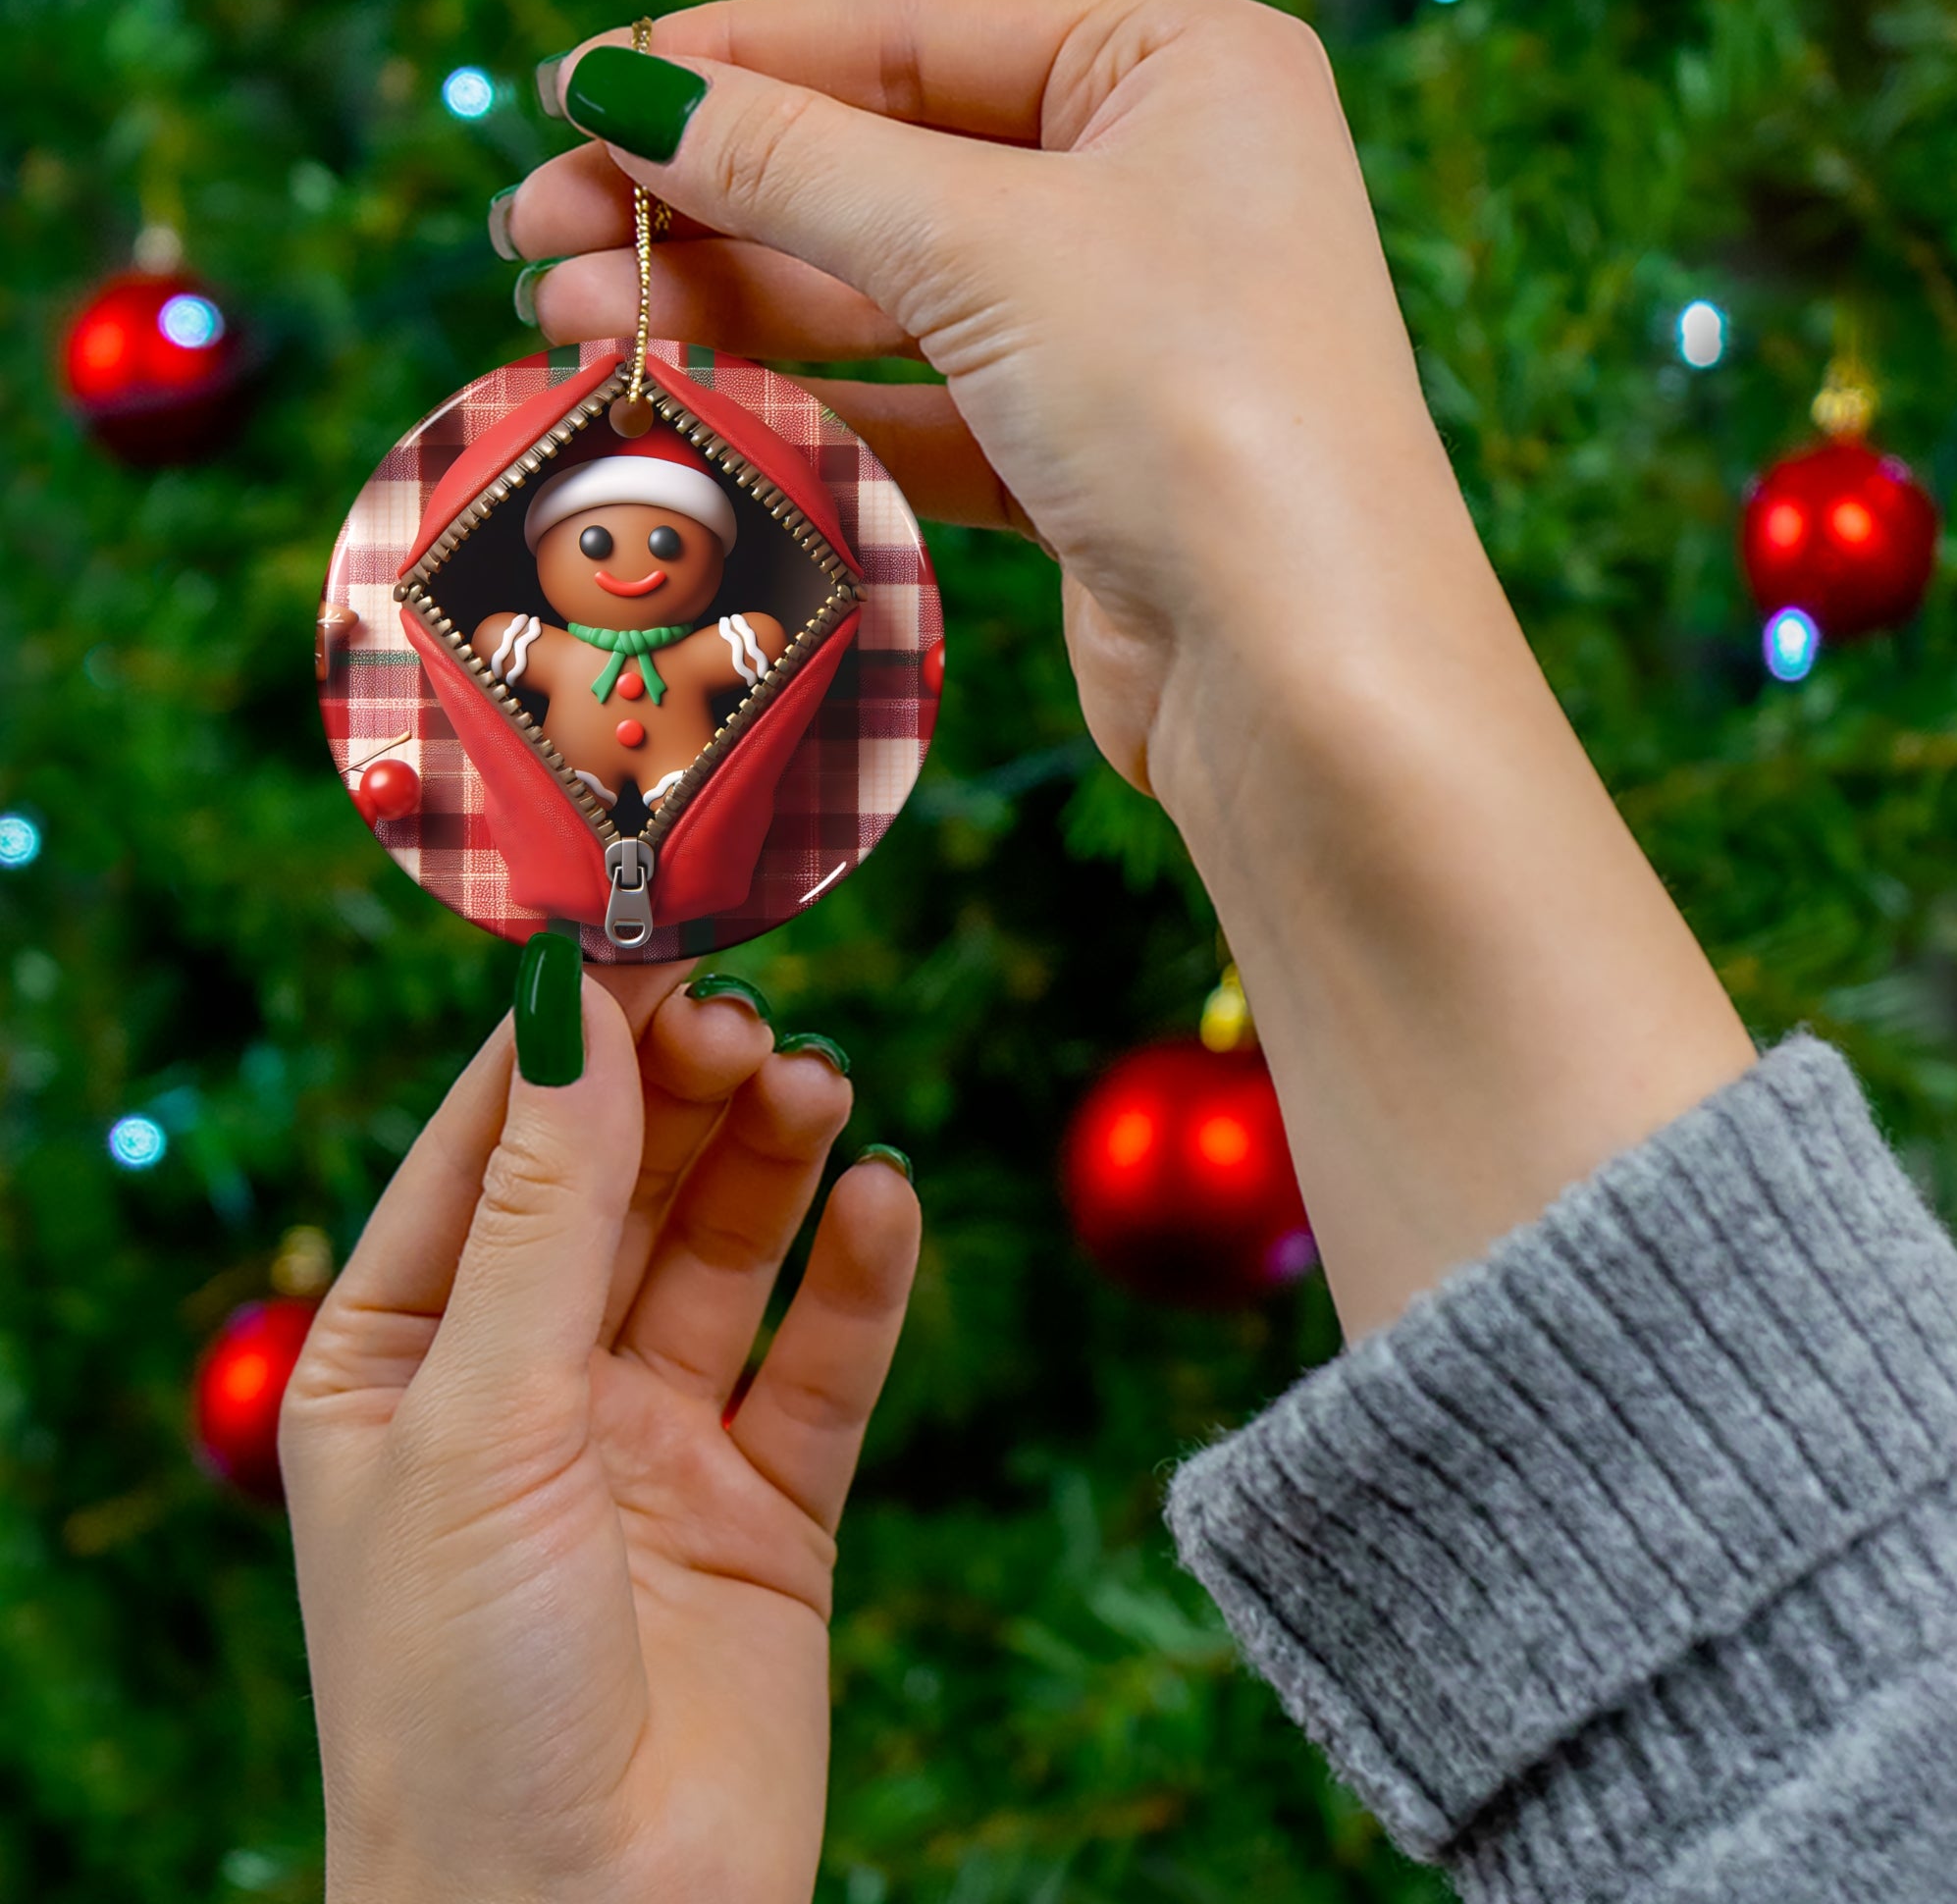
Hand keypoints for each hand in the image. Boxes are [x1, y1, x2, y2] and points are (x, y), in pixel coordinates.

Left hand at [281, 964, 918, 1903]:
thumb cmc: (463, 1693)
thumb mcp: (482, 1418)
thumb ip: (545, 1211)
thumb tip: (572, 1009)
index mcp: (403, 1359)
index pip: (489, 1150)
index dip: (568, 1041)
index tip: (646, 933)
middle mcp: (528, 1387)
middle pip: (621, 1185)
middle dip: (682, 1095)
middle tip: (751, 1018)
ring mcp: (652, 1444)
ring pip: (725, 1255)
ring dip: (773, 1163)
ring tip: (819, 1087)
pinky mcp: (768, 1508)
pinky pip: (821, 1363)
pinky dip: (858, 1278)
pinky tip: (883, 1203)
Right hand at [504, 0, 1751, 1340]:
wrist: (1306, 673)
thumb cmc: (1196, 405)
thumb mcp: (982, 244)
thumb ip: (793, 163)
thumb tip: (620, 93)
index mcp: (1178, 68)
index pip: (910, 33)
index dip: (732, 64)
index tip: (577, 98)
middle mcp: (1161, 186)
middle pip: (887, 167)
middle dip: (710, 201)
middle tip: (538, 233)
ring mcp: (1126, 332)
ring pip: (892, 296)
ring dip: (735, 303)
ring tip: (573, 314)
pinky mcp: (1089, 461)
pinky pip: (922, 404)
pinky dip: (811, 401)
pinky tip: (689, 394)